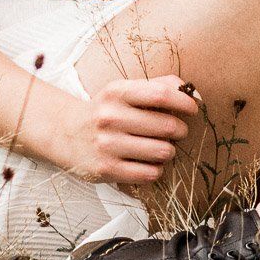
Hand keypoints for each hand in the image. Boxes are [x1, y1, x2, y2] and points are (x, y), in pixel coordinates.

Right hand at [48, 72, 199, 187]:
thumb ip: (158, 85)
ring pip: (161, 151)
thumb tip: (194, 92)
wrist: (65, 133)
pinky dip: (157, 169)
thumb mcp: (124, 90)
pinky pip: (149, 173)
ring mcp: (107, 145)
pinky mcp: (106, 170)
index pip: (161, 95)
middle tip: (177, 131)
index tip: (193, 109)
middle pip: (167, 126)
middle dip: (180, 130)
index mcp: (117, 93)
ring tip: (162, 147)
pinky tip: (150, 163)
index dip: (184, 102)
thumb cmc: (105, 110)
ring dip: (169, 150)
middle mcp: (110, 118)